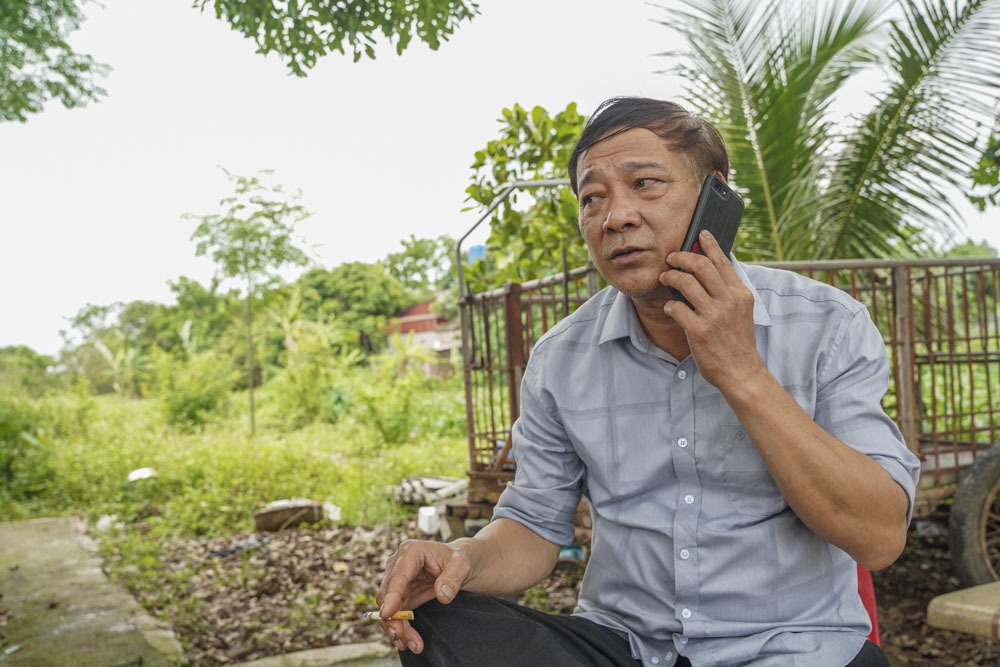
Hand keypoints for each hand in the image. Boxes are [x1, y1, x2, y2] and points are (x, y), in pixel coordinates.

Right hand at [375, 538, 471, 653]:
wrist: (458, 565)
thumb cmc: (458, 560)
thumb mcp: (462, 565)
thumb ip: (453, 578)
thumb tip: (443, 595)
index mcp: (410, 552)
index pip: (397, 576)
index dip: (391, 596)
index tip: (387, 614)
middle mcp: (398, 565)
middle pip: (387, 595)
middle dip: (393, 619)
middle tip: (402, 637)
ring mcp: (397, 581)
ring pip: (388, 608)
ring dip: (396, 628)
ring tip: (411, 644)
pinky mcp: (400, 595)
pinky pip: (395, 614)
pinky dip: (400, 628)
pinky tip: (406, 641)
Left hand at [659, 230, 764, 389]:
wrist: (741, 372)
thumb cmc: (737, 341)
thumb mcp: (742, 311)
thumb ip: (729, 291)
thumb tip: (713, 268)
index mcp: (741, 294)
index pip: (723, 261)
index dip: (710, 244)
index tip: (700, 233)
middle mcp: (729, 301)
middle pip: (701, 265)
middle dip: (681, 257)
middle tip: (672, 259)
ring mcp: (714, 315)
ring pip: (685, 282)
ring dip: (670, 277)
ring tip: (665, 279)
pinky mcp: (699, 331)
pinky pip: (676, 308)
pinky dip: (669, 306)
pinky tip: (670, 309)